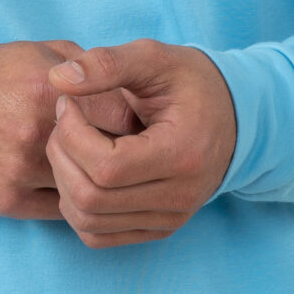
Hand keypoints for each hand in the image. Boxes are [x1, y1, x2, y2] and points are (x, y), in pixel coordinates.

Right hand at [0, 40, 144, 217]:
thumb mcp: (41, 53)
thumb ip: (89, 66)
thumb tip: (134, 89)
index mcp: (50, 89)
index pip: (124, 116)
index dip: (140, 122)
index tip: (146, 125)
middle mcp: (36, 133)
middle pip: (109, 157)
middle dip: (125, 154)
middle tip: (134, 150)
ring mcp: (21, 171)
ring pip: (88, 188)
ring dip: (99, 181)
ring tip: (106, 168)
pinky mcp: (8, 200)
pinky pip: (62, 209)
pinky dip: (73, 197)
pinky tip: (75, 181)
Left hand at [43, 39, 238, 246]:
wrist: (234, 117)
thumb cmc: (191, 83)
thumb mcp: (155, 59)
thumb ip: (107, 64)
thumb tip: (58, 79)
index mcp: (183, 153)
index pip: (106, 165)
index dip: (72, 134)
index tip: (68, 103)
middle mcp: (180, 196)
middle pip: (91, 197)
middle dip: (62, 156)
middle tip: (63, 123)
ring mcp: (171, 218)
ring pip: (88, 220)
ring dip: (63, 182)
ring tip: (70, 145)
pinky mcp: (160, 228)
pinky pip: (97, 235)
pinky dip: (75, 207)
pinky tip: (79, 171)